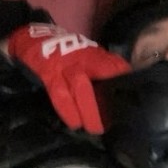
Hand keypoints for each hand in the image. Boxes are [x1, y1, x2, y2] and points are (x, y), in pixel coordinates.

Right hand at [7, 23, 130, 133]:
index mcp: (95, 54)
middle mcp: (82, 58)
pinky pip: (59, 93)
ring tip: (95, 129)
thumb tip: (124, 86)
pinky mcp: (49, 74)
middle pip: (101, 76)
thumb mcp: (86, 55)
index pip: (115, 65)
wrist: (32, 39)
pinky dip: (67, 109)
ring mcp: (65, 65)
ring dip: (89, 109)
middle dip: (108, 99)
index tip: (134, 99)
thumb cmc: (65, 54)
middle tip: (114, 122)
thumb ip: (103, 68)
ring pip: (81, 86)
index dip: (124, 81)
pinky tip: (74, 123)